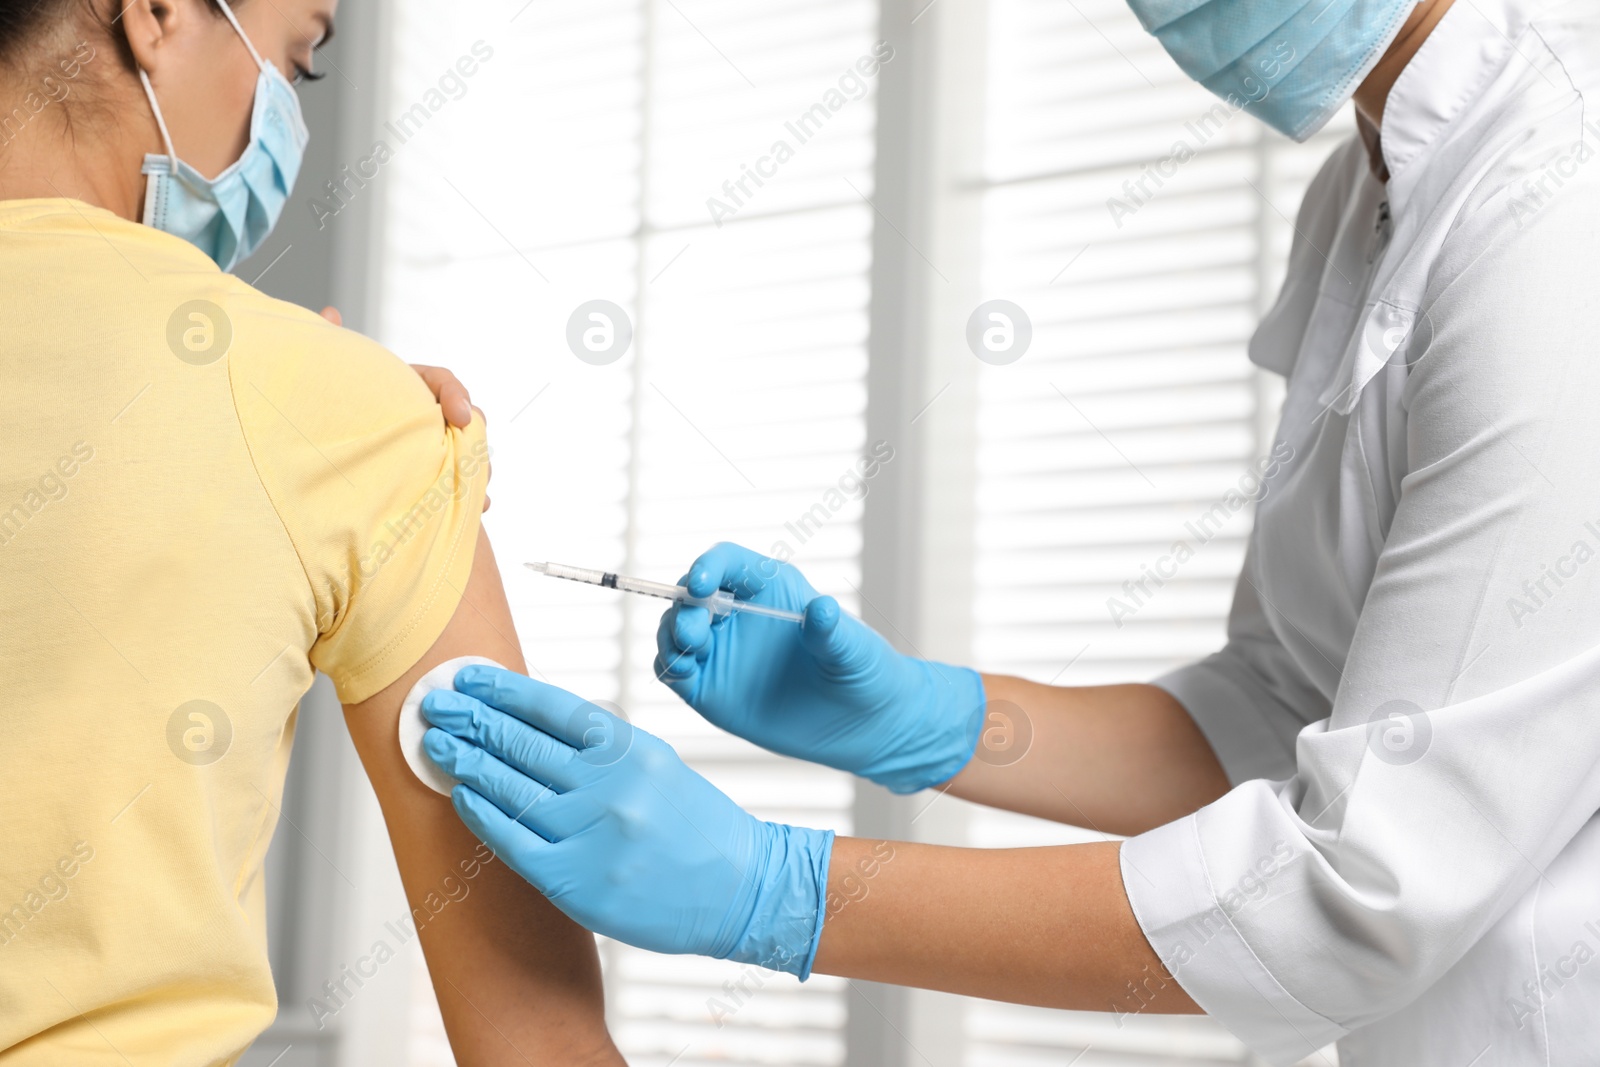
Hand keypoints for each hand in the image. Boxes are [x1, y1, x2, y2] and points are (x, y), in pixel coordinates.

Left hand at [319, 307, 491, 509]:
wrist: (333, 454)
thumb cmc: (342, 407)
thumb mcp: (339, 378)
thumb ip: (336, 345)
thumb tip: (329, 312)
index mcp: (411, 386)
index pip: (442, 381)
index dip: (455, 394)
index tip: (459, 415)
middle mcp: (431, 414)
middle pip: (468, 418)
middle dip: (476, 434)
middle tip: (472, 447)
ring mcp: (439, 445)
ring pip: (471, 451)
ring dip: (480, 467)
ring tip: (480, 484)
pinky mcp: (439, 474)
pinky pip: (466, 482)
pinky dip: (476, 494)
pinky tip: (481, 505)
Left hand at [421, 666, 833, 975]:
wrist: (740, 890)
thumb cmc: (695, 825)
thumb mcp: (657, 764)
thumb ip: (600, 748)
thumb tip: (527, 725)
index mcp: (632, 748)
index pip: (553, 708)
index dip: (503, 691)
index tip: (468, 679)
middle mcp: (611, 785)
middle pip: (523, 744)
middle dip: (472, 721)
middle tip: (435, 706)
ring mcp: (592, 834)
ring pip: (511, 789)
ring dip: (467, 763)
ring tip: (436, 743)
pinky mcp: (577, 882)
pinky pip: (515, 842)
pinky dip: (484, 816)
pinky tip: (464, 796)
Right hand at [654, 543, 986, 793]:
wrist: (865, 724)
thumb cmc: (865, 672)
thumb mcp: (854, 652)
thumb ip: (832, 633)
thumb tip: (821, 608)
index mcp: (768, 588)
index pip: (726, 563)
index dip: (708, 567)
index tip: (701, 584)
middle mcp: (737, 614)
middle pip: (691, 595)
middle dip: (684, 607)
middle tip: (695, 633)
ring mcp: (721, 650)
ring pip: (676, 629)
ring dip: (670, 635)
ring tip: (688, 655)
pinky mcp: (710, 688)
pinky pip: (675, 669)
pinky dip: (669, 665)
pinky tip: (683, 673)